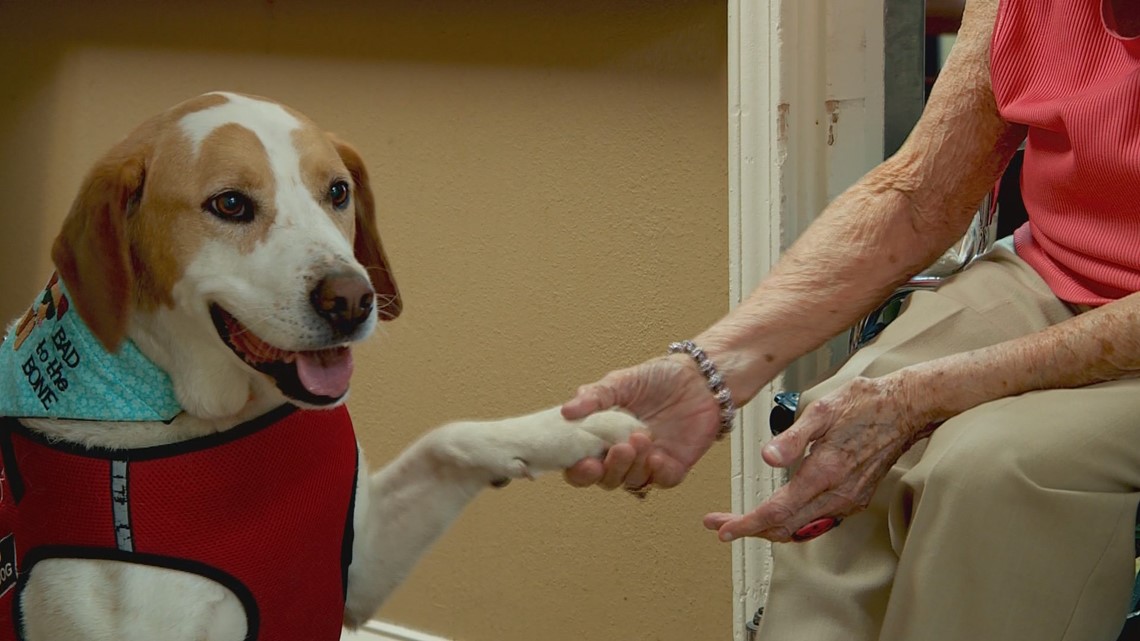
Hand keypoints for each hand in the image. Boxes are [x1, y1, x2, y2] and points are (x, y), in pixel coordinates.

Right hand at [561, 355, 722, 488]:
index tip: (582, 461)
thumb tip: (566, 410)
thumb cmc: (659, 377)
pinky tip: (656, 456)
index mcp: (604, 437)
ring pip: (633, 480)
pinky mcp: (674, 465)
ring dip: (634, 465)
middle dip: (608, 469)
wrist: (700, 376)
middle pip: (606, 479)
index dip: (579, 470)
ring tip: (640, 437)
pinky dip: (657, 473)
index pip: (582, 464)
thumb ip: (594, 397)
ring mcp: (649, 462)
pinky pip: (662, 480)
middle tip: (618, 448)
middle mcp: (624, 454)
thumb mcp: (621, 381)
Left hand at [704, 374, 930, 541]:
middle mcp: (838, 494)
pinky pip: (817, 521)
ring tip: (743, 521)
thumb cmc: (865, 404)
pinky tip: (778, 513)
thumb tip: (768, 457)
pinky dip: (792, 522)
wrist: (906, 408)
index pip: (777, 511)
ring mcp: (849, 499)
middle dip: (750, 529)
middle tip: (721, 524)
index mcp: (825, 473)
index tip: (723, 529)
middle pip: (785, 527)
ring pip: (801, 528)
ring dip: (770, 528)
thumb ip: (792, 438)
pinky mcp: (855, 498)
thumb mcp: (822, 410)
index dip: (746, 524)